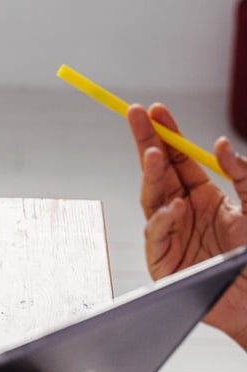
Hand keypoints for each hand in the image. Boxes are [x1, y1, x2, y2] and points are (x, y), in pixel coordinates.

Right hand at [127, 103, 246, 347]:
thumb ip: (241, 174)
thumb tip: (218, 145)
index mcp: (203, 196)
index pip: (178, 158)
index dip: (166, 134)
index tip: (155, 110)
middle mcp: (183, 212)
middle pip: (157, 171)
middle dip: (145, 142)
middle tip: (135, 116)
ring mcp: (171, 235)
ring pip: (152, 198)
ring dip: (151, 175)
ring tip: (153, 155)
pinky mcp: (164, 261)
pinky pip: (157, 235)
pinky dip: (164, 219)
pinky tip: (177, 207)